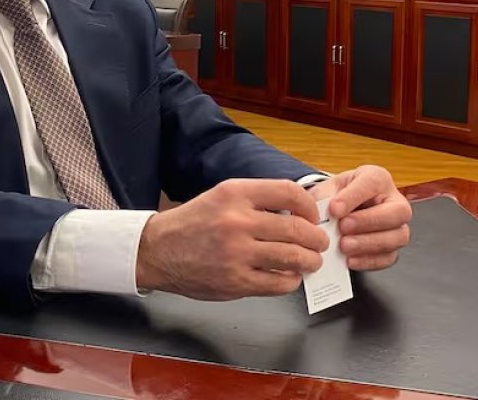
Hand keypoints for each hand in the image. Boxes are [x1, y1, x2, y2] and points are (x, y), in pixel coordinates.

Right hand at [136, 179, 329, 300]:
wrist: (158, 250)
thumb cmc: (192, 223)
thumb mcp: (220, 196)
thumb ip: (256, 200)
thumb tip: (298, 212)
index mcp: (234, 194)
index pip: (289, 193)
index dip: (309, 206)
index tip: (312, 216)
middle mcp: (237, 221)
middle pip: (298, 229)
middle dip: (317, 239)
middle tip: (319, 243)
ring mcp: (237, 253)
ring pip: (294, 258)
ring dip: (310, 261)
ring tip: (309, 261)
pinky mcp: (236, 281)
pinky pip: (279, 283)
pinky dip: (291, 280)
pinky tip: (288, 276)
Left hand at [308, 165, 411, 271]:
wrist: (338, 210)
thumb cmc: (336, 196)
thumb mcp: (327, 189)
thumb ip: (324, 198)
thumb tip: (319, 215)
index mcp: (377, 178)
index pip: (373, 183)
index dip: (354, 196)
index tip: (334, 209)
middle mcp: (394, 201)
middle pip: (398, 212)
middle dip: (369, 221)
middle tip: (343, 228)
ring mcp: (397, 225)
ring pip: (398, 236)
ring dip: (369, 243)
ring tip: (344, 246)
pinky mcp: (393, 247)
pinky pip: (389, 257)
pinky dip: (369, 260)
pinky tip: (350, 260)